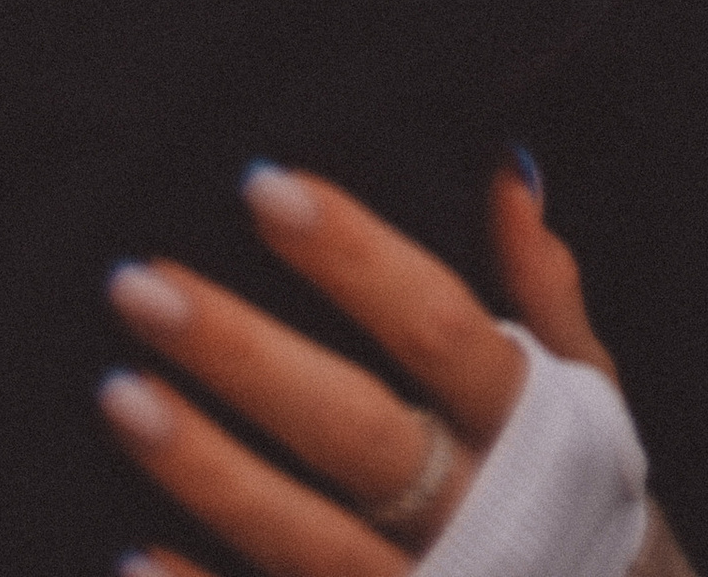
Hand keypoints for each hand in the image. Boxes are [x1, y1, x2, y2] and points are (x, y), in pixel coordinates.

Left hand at [101, 156, 612, 570]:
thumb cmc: (582, 499)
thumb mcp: (587, 392)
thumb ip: (544, 290)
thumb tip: (506, 169)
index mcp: (528, 427)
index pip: (438, 325)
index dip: (355, 255)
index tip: (265, 187)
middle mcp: (474, 513)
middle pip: (354, 428)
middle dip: (244, 354)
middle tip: (144, 285)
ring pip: (304, 536)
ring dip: (207, 469)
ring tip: (120, 393)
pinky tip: (131, 557)